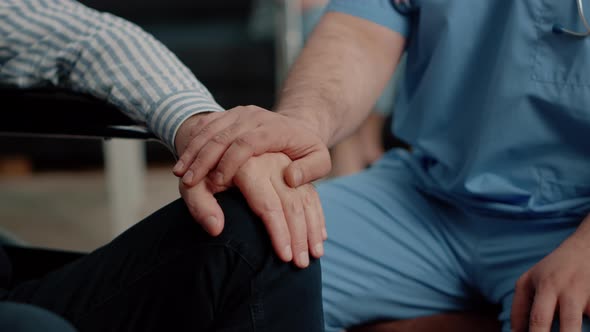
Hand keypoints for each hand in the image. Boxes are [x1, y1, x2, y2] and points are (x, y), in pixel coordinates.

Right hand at [173, 106, 330, 189]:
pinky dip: (192, 144)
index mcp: (274, 128)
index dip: (230, 162)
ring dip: (193, 152)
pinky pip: (206, 126)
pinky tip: (182, 162)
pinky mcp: (228, 115)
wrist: (299, 124)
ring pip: (210, 130)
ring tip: (181, 175)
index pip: (247, 142)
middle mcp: (253, 117)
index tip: (217, 183)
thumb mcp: (321, 160)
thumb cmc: (308, 148)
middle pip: (223, 135)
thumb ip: (310, 170)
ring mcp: (239, 113)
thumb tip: (289, 178)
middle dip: (204, 159)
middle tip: (189, 182)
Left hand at [179, 153, 326, 267]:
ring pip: (305, 199)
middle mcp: (271, 163)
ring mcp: (285, 165)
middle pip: (291, 204)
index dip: (279, 233)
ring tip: (315, 255)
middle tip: (302, 265)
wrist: (218, 145)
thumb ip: (200, 206)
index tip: (285, 258)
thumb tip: (216, 229)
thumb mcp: (193, 185)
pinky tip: (319, 236)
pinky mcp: (293, 169)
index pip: (268, 206)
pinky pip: (310, 193)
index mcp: (248, 167)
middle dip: (299, 237)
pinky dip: (317, 216)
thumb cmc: (203, 173)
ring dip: (312, 229)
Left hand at [511, 227, 589, 331]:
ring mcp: (589, 295)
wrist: (587, 246)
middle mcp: (570, 291)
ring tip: (571, 331)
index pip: (539, 319)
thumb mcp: (528, 281)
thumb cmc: (552, 269)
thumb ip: (520, 308)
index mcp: (547, 287)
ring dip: (576, 331)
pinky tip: (585, 318)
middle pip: (569, 325)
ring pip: (585, 322)